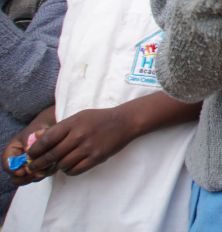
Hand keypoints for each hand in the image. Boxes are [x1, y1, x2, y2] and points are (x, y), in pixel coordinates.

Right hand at [3, 107, 55, 182]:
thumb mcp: (32, 130)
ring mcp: (26, 170)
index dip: (13, 170)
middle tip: (40, 173)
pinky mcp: (36, 171)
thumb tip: (27, 150)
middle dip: (27, 177)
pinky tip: (55, 164)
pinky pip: (40, 177)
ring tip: (51, 165)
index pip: (8, 165)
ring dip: (39, 175)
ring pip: (29, 180)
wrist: (45, 131)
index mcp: (11, 154)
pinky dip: (47, 172)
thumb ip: (28, 139)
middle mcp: (16, 165)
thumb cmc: (36, 129)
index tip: (22, 172)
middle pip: (16, 179)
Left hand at [22, 106, 138, 176]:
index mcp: (73, 123)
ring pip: (62, 164)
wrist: (124, 121)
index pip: (46, 139)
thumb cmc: (98, 119)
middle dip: (38, 164)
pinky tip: (70, 165)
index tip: (30, 156)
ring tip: (58, 163)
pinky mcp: (96, 157)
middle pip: (51, 155)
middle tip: (33, 167)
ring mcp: (88, 147)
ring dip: (57, 166)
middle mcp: (79, 135)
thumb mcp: (79, 117)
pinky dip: (68, 171)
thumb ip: (61, 129)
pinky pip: (74, 170)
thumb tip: (38, 142)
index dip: (35, 150)